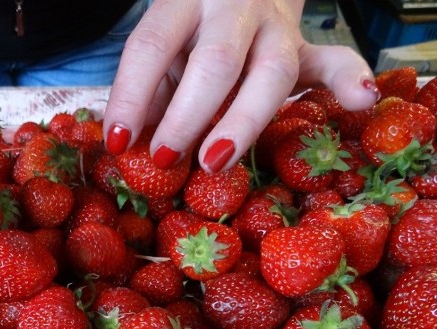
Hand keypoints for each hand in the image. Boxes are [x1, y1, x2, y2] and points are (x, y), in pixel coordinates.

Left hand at [103, 0, 379, 171]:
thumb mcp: (161, 50)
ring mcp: (275, 25)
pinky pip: (333, 60)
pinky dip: (349, 80)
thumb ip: (148, 92)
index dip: (132, 97)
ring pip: (272, 71)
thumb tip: (127, 149)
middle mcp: (232, 7)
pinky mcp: (305, 44)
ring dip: (243, 122)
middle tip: (165, 158)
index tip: (118, 143)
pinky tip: (362, 100)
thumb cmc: (188, 32)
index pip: (151, 46)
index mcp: (182, 1)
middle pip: (216, 61)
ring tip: (215, 161)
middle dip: (188, 116)